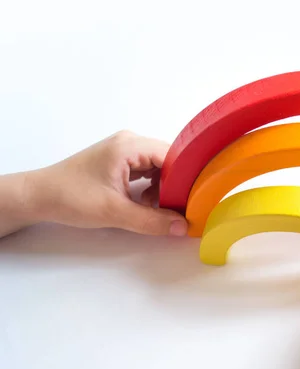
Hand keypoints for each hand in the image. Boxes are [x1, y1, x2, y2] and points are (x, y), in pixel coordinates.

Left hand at [4, 130, 187, 236]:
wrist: (39, 196)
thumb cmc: (71, 198)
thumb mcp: (115, 213)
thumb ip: (151, 221)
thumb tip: (182, 227)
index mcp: (129, 146)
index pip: (172, 156)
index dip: (185, 178)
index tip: (192, 199)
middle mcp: (130, 142)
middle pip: (168, 160)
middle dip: (174, 184)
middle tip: (177, 207)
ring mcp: (124, 150)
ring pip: (158, 166)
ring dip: (163, 187)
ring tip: (156, 207)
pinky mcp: (119, 160)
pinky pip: (147, 169)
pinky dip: (151, 186)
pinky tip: (146, 202)